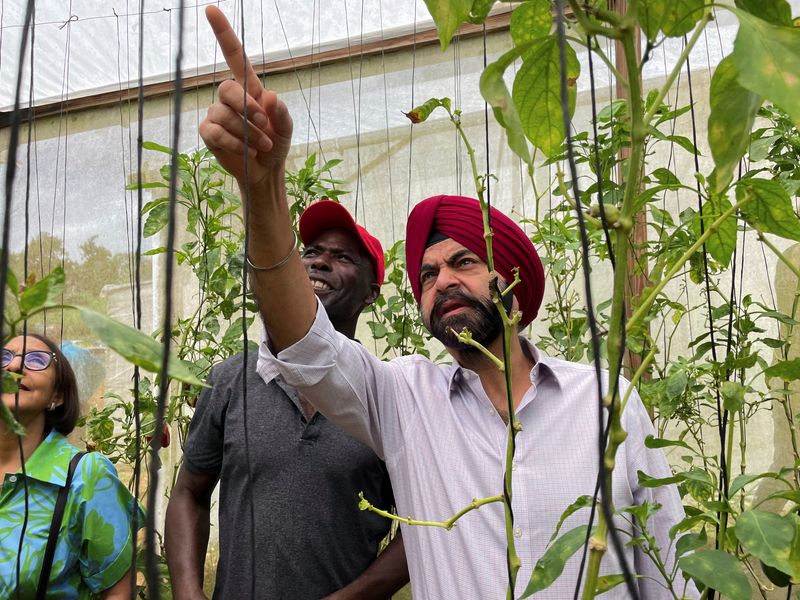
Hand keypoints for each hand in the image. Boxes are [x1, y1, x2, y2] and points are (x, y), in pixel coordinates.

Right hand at [200, 6, 292, 188]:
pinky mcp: (208, 133)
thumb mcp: (286, 129)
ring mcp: (216, 114)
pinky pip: (215, 131)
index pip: (234, 56)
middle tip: (264, 125)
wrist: (265, 171)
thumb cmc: (275, 144)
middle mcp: (230, 98)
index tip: (211, 10)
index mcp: (250, 88)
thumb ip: (281, 113)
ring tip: (262, 145)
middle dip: (247, 109)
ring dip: (247, 132)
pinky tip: (246, 151)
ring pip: (223, 114)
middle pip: (227, 88)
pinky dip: (234, 142)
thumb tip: (270, 96)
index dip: (223, 33)